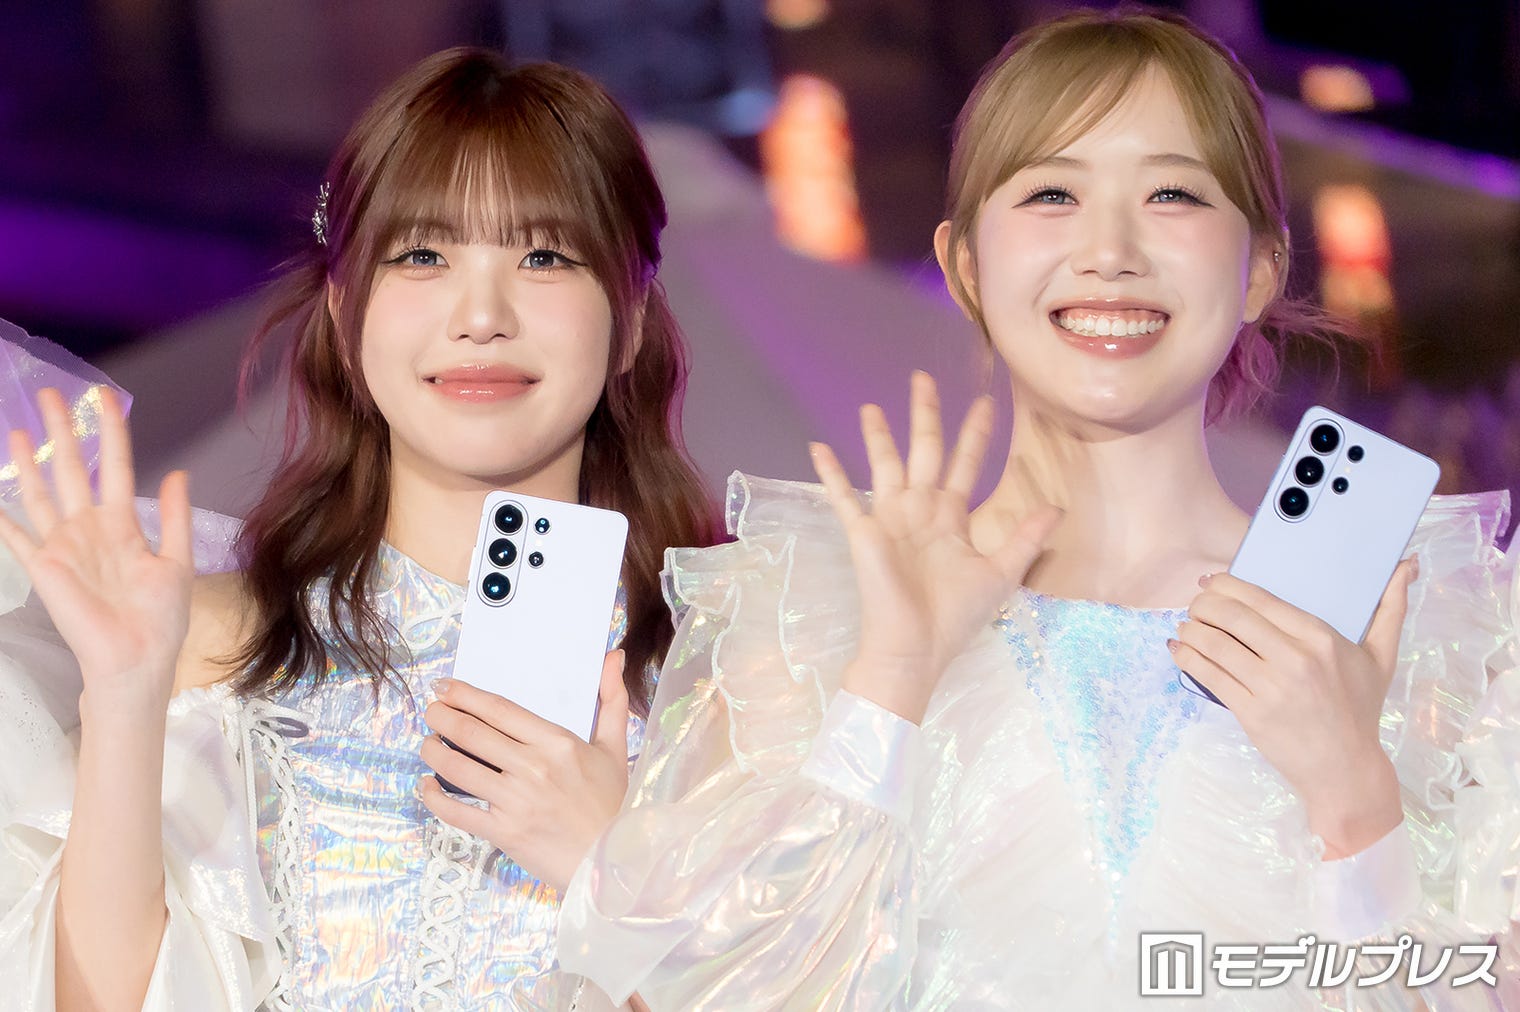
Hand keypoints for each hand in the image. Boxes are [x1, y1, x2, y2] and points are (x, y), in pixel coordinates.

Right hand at [0, 387, 192, 715]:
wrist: (138, 658)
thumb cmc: (162, 618)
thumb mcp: (178, 562)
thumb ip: (175, 518)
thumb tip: (178, 472)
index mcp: (124, 525)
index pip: (116, 466)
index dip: (111, 431)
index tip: (105, 397)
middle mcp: (90, 528)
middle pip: (73, 469)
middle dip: (63, 432)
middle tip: (51, 394)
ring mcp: (63, 545)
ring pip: (42, 492)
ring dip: (30, 461)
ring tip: (19, 427)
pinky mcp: (43, 566)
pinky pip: (15, 536)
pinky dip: (1, 517)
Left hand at [419, 650, 631, 889]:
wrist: (613, 860)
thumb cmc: (612, 803)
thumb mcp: (614, 747)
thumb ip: (611, 699)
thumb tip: (613, 656)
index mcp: (557, 742)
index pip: (499, 709)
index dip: (464, 695)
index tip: (444, 687)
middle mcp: (533, 767)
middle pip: (471, 733)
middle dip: (441, 717)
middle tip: (429, 710)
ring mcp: (515, 801)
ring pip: (457, 768)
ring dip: (432, 751)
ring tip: (426, 742)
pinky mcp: (503, 832)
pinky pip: (457, 811)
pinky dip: (434, 797)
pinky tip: (426, 786)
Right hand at [811, 371, 1061, 722]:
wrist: (916, 648)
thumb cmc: (956, 616)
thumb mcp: (1000, 574)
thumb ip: (1025, 539)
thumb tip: (1059, 507)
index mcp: (951, 517)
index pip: (965, 463)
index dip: (975, 433)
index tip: (986, 401)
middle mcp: (920, 510)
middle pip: (924, 450)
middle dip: (925, 415)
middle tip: (923, 378)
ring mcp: (890, 519)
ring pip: (886, 465)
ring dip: (879, 436)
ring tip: (871, 405)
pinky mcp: (864, 533)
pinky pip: (844, 498)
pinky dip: (831, 474)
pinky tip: (818, 447)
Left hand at [1170, 560, 1416, 856]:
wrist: (1345, 769)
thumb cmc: (1360, 709)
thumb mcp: (1382, 657)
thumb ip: (1391, 607)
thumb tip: (1408, 563)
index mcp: (1321, 638)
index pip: (1260, 599)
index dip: (1227, 585)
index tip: (1212, 582)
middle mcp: (1295, 659)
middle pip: (1232, 616)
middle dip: (1203, 603)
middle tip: (1195, 602)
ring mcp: (1271, 687)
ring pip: (1215, 644)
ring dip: (1191, 628)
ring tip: (1186, 625)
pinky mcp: (1251, 713)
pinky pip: (1209, 675)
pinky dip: (1187, 657)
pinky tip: (1179, 648)